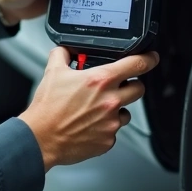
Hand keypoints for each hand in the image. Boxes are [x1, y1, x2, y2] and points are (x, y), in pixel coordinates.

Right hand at [19, 47, 159, 170]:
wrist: (40, 138)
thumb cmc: (47, 109)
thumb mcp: (53, 73)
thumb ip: (62, 55)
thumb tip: (65, 50)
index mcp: (101, 80)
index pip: (137, 64)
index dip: (148, 59)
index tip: (151, 58)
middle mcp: (110, 100)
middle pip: (139, 88)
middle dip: (130, 85)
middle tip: (117, 87)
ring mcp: (111, 122)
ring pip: (127, 111)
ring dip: (117, 108)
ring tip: (97, 109)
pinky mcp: (108, 140)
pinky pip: (114, 131)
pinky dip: (106, 127)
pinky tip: (90, 125)